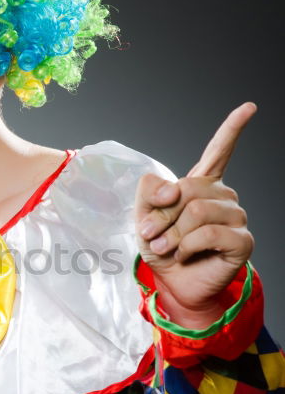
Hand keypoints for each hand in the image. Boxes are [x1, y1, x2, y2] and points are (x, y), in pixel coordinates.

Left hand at [135, 102, 255, 327]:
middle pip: (190, 188)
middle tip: (150, 234)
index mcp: (202, 185)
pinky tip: (186, 256)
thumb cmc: (161, 250)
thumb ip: (149, 193)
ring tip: (166, 248)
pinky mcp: (242, 241)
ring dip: (172, 234)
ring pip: (198, 211)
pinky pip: (208, 233)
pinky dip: (187, 246)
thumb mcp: (144, 217)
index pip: (219, 151)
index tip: (249, 108)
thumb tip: (169, 187)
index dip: (233, 129)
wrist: (172, 285)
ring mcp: (235, 218)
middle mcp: (223, 197)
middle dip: (162, 213)